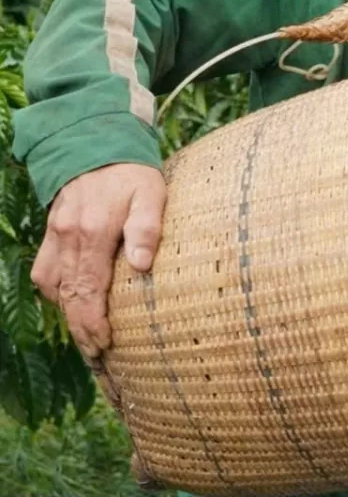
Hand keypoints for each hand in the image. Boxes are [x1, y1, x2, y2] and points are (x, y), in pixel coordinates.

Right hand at [31, 164, 166, 357]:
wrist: (99, 143)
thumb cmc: (133, 173)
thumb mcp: (151, 194)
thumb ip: (146, 229)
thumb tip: (142, 266)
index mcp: (94, 231)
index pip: (88, 289)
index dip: (93, 322)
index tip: (104, 344)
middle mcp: (69, 236)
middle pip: (70, 294)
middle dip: (81, 328)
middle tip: (97, 354)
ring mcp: (56, 234)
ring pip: (53, 285)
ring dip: (67, 312)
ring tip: (86, 335)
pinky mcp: (52, 230)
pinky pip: (45, 270)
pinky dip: (56, 290)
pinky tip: (71, 301)